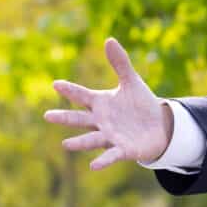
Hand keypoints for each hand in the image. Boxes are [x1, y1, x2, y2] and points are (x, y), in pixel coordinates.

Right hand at [45, 38, 172, 169]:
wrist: (159, 126)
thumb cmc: (141, 104)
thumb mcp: (132, 82)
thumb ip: (120, 63)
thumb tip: (109, 39)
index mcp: (100, 103)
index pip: (82, 95)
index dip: (70, 90)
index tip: (56, 83)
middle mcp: (101, 121)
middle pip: (80, 119)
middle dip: (65, 118)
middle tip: (47, 116)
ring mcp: (110, 136)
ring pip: (91, 139)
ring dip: (79, 142)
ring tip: (66, 145)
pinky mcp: (123, 149)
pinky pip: (111, 155)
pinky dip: (103, 160)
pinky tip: (93, 167)